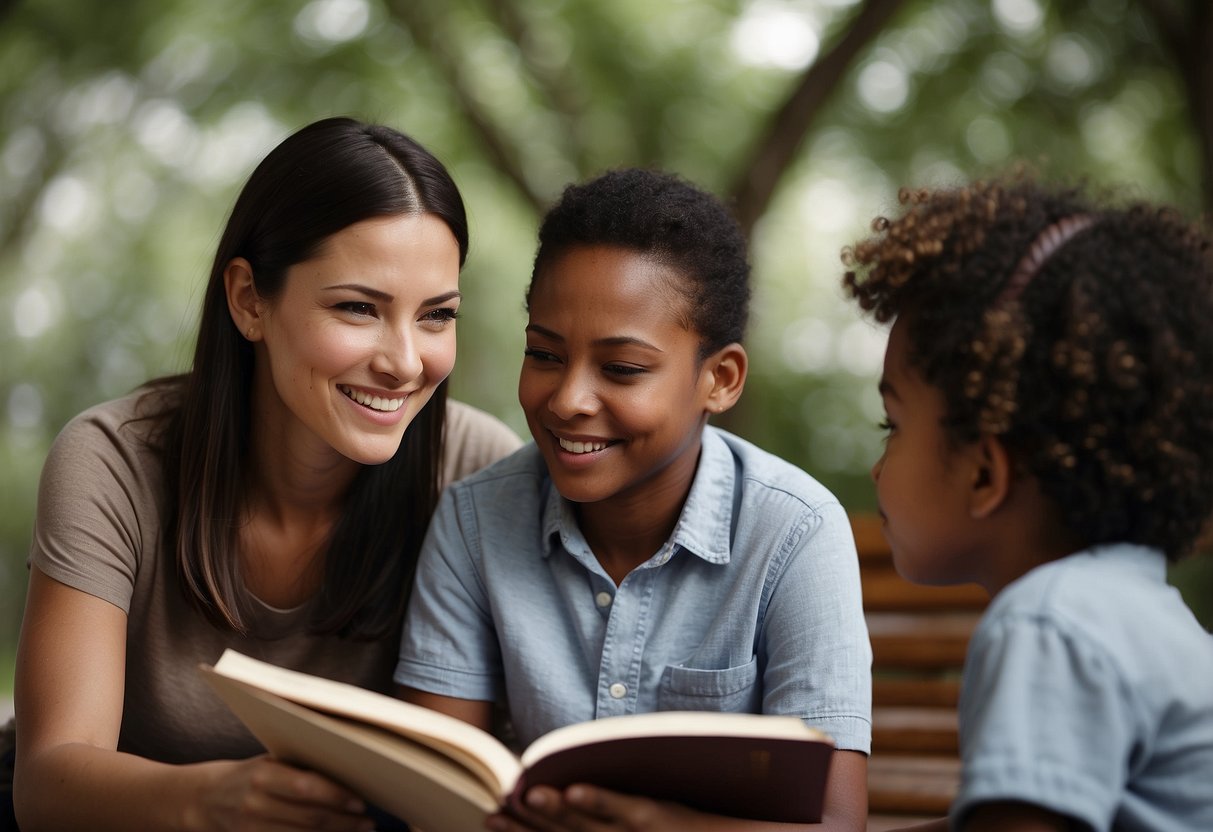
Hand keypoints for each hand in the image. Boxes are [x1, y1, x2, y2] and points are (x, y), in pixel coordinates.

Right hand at [190, 755, 375, 830]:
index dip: (336, 796)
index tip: (361, 801)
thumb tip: (343, 771)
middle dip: (344, 822)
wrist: (199, 800)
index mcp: (262, 776)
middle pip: (309, 817)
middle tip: (369, 822)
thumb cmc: (242, 776)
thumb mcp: (266, 763)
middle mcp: (256, 804)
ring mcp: (251, 829)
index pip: (306, 787)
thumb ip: (297, 769)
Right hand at [487, 784, 706, 831]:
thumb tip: (563, 799)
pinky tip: (576, 789)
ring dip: (554, 810)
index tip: (490, 818)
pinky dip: (598, 800)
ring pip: (585, 824)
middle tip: (497, 807)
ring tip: (529, 794)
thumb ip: (599, 824)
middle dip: (526, 822)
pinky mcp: (654, 817)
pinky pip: (621, 809)